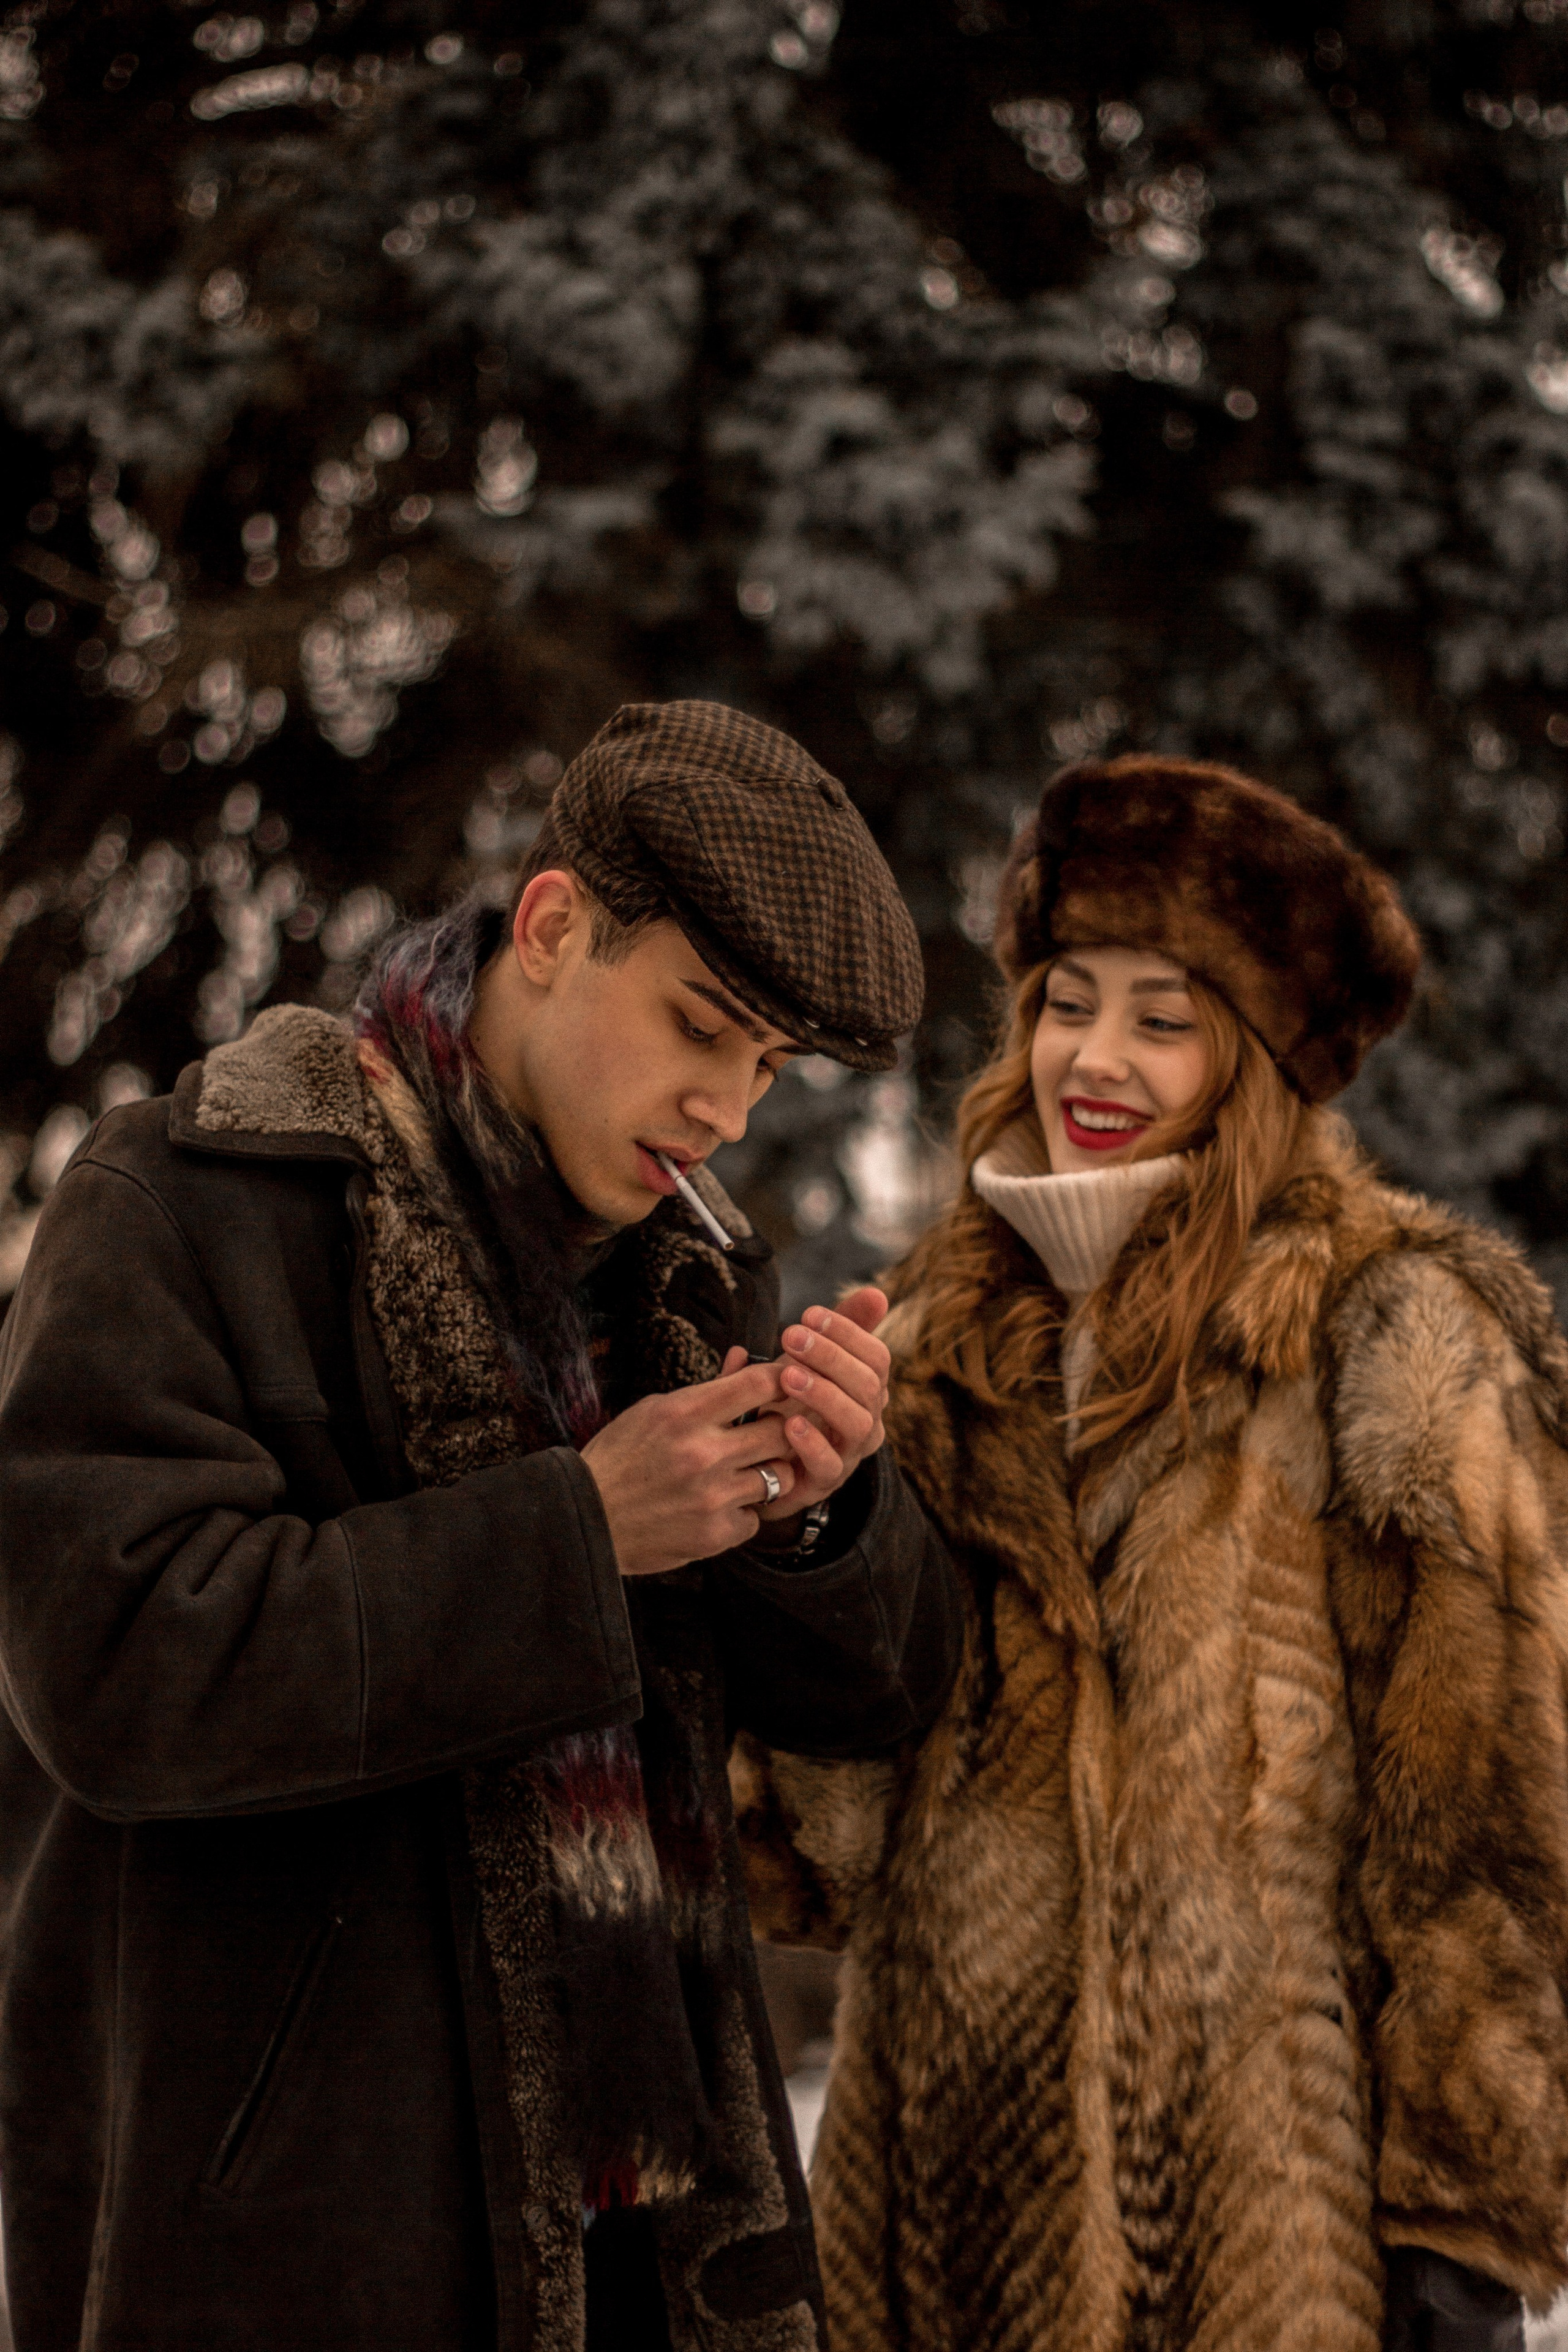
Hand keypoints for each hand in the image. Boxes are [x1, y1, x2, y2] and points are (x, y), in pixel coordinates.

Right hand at [581, 1361, 799, 1577]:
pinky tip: (718, 1507)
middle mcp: (703, 1453)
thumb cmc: (620, 1458)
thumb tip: (743, 1357)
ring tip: (744, 1473)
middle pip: (781, 1432)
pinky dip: (742, 1512)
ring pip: (779, 1477)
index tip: (784, 1387)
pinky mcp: (715, 1533)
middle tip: (767, 1436)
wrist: (586, 1518)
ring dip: (768, 1474)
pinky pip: (755, 1517)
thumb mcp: (654, 1410)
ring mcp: (712, 1496)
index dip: (781, 1382)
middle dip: (780, 1432)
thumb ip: (706, 1390)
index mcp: (685, 1413)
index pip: (758, 1384)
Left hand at [741, 1286, 890, 1538]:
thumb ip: (836, 1330)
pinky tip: (789, 1424)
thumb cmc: (789, 1403)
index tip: (809, 1313)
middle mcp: (866, 1420)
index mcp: (866, 1389)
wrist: (758, 1461)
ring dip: (823, 1395)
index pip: (877, 1357)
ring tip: (788, 1377)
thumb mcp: (806, 1361)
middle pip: (869, 1386)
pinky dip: (812, 1444)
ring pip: (857, 1424)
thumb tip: (877, 1293)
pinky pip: (829, 1466)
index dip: (848, 1332)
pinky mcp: (823, 1483)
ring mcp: (848, 1454)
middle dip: (831, 1357)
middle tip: (791, 1336)